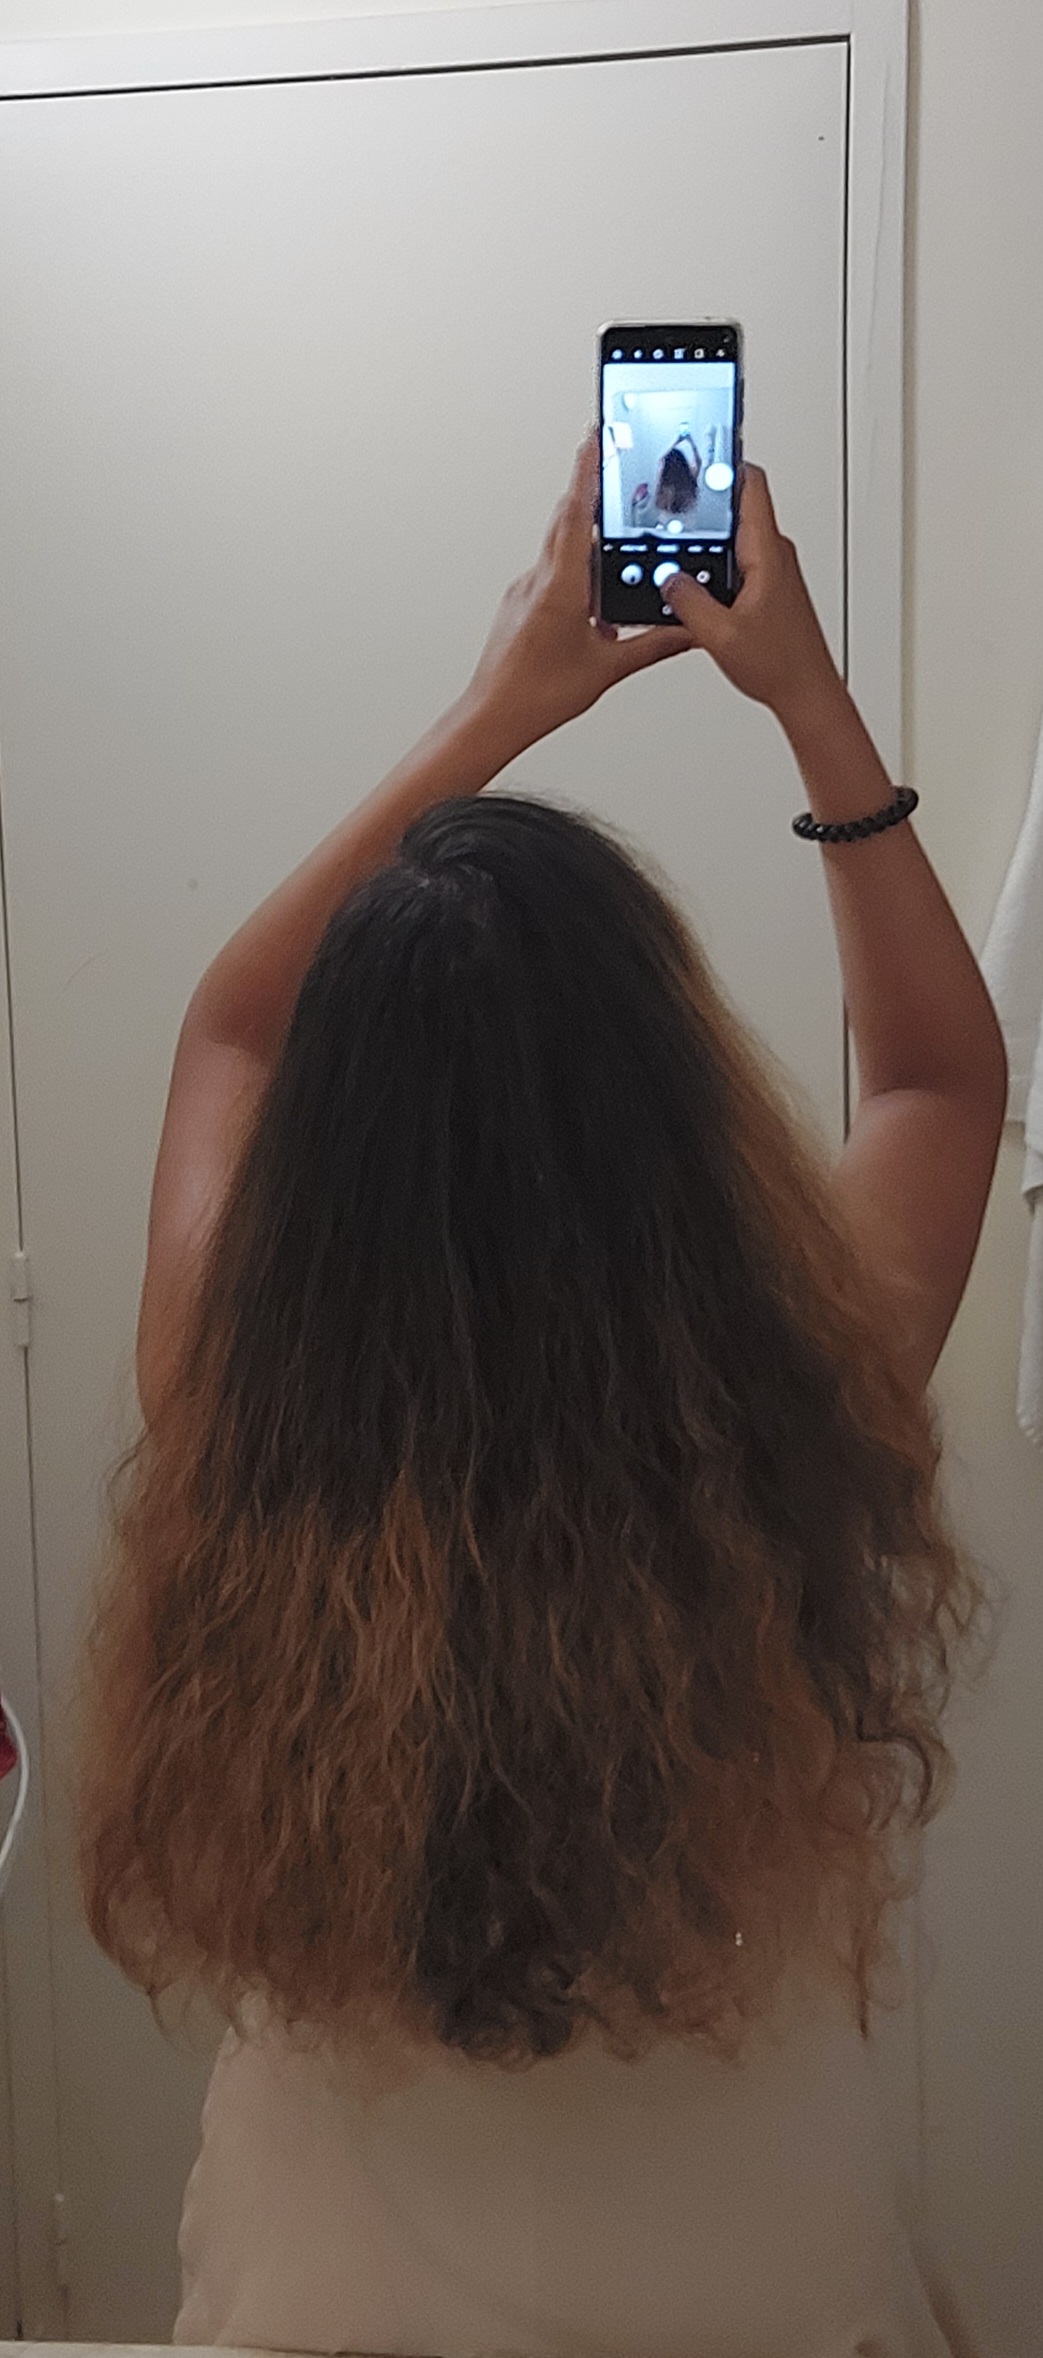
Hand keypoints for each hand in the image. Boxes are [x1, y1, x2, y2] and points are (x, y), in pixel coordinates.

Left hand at [464, 430, 690, 751]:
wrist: (492, 717)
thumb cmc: (536, 696)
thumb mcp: (607, 669)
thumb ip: (652, 645)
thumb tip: (686, 630)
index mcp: (559, 588)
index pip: (576, 514)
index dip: (588, 472)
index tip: (598, 437)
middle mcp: (538, 581)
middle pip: (568, 520)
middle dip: (590, 488)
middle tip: (609, 455)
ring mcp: (526, 591)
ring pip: (561, 546)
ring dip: (586, 530)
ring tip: (612, 520)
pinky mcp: (522, 605)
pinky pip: (553, 571)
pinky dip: (576, 566)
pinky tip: (594, 585)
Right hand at [656, 465, 842, 729]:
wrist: (807, 693)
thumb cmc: (781, 665)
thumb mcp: (720, 634)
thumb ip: (687, 601)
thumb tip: (666, 577)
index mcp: (767, 553)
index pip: (750, 484)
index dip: (723, 463)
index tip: (699, 451)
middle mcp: (775, 555)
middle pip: (737, 507)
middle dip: (703, 505)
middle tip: (673, 502)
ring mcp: (774, 571)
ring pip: (735, 538)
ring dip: (707, 542)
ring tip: (677, 550)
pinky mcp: (769, 589)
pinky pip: (738, 563)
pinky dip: (714, 567)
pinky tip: (694, 588)